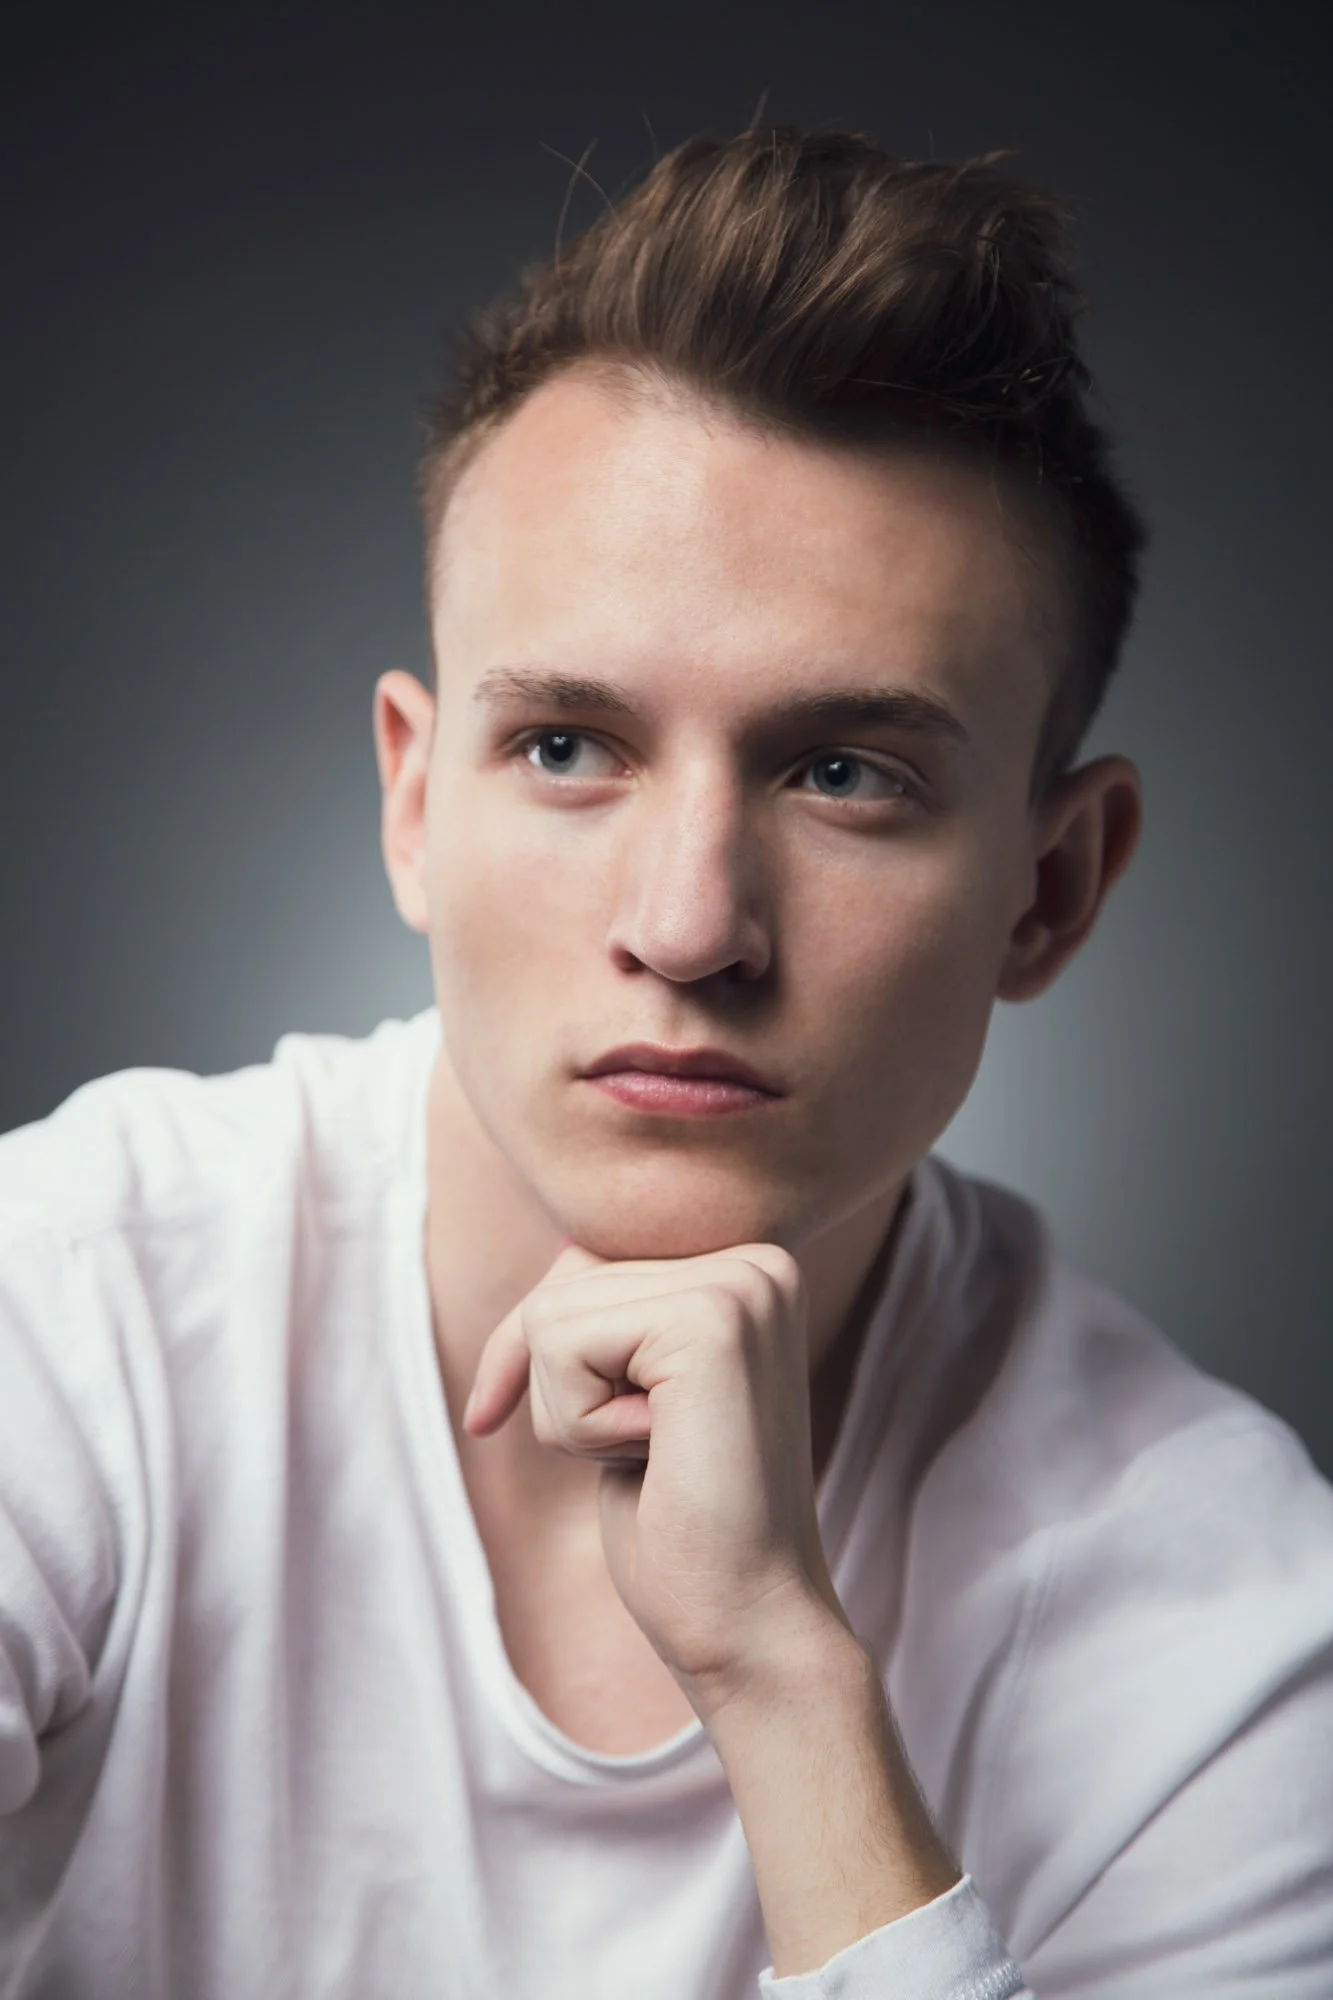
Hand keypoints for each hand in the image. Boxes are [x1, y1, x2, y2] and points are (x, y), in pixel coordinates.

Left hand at [462, 1239, 853, 1714]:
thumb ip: (612, 1315)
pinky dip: (578, 1425)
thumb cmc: (682, 1529)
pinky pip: (560, 1344)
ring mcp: (741, 1284)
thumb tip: (563, 1245)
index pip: (583, 1262)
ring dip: (570, 1414)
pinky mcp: (711, 1321)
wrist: (750, 1623)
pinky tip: (659, 1457)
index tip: (497, 1411)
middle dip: (559, 1391)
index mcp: (748, 1270)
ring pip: (548, 1315)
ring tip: (659, 1455)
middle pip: (560, 1283)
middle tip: (649, 1456)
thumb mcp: (630, 1396)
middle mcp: (756, 1262)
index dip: (532, 1349)